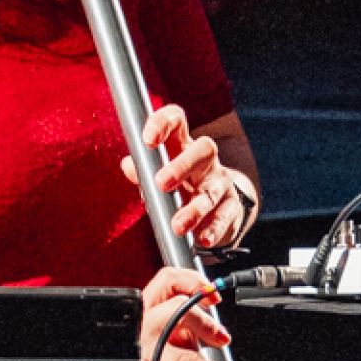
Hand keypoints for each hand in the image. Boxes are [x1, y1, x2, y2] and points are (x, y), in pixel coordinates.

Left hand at [123, 105, 252, 249]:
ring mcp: (221, 182)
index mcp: (182, 145)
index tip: (148, 140)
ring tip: (178, 225)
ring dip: (194, 209)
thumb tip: (128, 165)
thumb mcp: (156, 177)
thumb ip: (142, 172)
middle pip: (203, 149)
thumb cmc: (178, 188)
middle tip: (161, 183)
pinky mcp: (232, 206)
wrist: (215, 209)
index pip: (176, 121)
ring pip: (212, 190)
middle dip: (182, 165)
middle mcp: (205, 160)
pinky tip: (202, 238)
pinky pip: (225, 216)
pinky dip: (214, 228)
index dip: (163, 124)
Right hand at [140, 265, 245, 360]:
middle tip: (224, 339)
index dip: (194, 283)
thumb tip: (215, 309)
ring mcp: (143, 352)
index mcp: (148, 305)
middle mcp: (144, 325)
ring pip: (184, 358)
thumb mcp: (172, 320)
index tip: (214, 297)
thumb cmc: (156, 341)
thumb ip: (191, 311)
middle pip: (178, 313)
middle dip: (206, 326)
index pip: (169, 280)